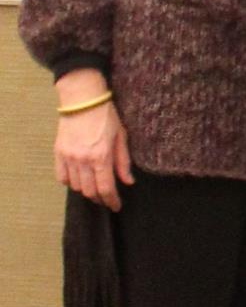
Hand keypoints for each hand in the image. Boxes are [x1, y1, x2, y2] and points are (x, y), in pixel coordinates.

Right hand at [53, 70, 132, 209]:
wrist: (82, 100)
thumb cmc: (106, 116)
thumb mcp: (121, 137)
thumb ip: (123, 162)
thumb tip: (128, 181)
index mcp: (101, 156)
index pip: (106, 188)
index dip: (111, 201)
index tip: (116, 206)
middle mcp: (82, 160)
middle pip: (89, 191)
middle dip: (100, 198)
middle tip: (107, 199)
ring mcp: (68, 157)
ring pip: (75, 186)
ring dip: (86, 191)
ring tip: (95, 189)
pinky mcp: (58, 152)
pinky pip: (61, 176)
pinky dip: (70, 183)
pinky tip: (79, 181)